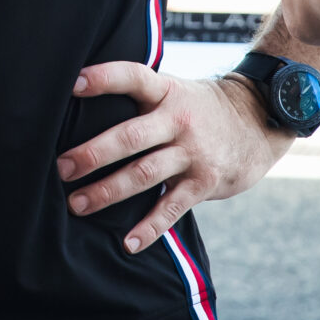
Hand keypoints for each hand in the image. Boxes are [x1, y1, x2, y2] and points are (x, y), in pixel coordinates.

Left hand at [55, 63, 291, 254]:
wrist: (258, 121)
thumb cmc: (198, 108)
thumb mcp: (173, 90)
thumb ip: (139, 97)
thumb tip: (78, 102)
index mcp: (166, 91)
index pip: (133, 77)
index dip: (103, 78)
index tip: (72, 84)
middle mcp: (178, 119)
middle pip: (131, 136)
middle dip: (94, 153)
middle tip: (61, 168)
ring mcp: (193, 152)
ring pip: (144, 174)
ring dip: (108, 191)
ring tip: (77, 205)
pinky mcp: (205, 182)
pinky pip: (172, 207)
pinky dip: (149, 227)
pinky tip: (128, 243)